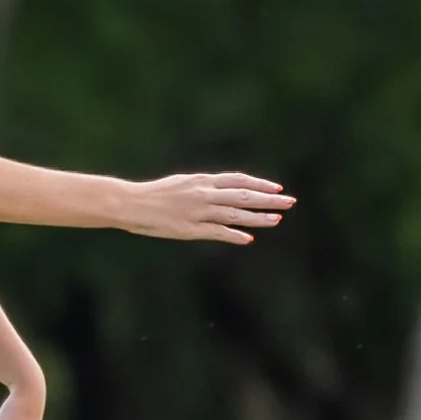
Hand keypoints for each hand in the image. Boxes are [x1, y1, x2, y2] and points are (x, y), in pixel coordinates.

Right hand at [126, 172, 294, 243]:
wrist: (130, 203)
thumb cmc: (153, 194)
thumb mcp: (182, 183)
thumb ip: (202, 187)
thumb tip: (219, 190)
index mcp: (202, 180)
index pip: (238, 180)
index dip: (259, 184)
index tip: (277, 188)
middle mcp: (204, 193)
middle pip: (243, 196)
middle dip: (268, 200)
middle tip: (289, 202)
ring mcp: (198, 212)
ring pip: (235, 214)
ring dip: (258, 218)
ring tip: (276, 220)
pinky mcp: (190, 229)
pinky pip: (217, 232)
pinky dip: (234, 235)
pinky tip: (248, 239)